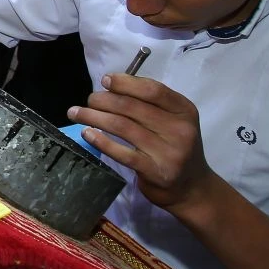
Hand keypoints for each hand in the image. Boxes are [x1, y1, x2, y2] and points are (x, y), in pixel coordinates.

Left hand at [68, 74, 216, 216]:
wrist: (192, 188)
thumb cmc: (174, 147)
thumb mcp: (173, 120)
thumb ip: (149, 103)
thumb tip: (110, 86)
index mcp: (184, 111)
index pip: (152, 90)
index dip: (125, 83)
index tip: (105, 80)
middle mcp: (180, 130)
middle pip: (132, 107)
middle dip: (103, 100)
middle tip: (89, 100)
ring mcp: (169, 152)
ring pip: (122, 127)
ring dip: (93, 117)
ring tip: (76, 113)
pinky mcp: (155, 171)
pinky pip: (122, 153)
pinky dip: (100, 141)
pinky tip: (86, 133)